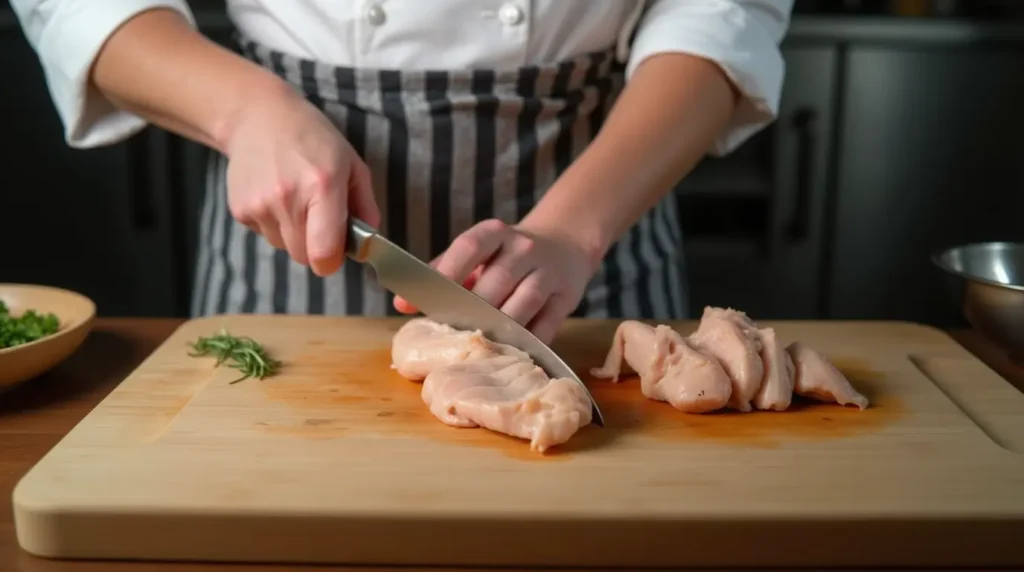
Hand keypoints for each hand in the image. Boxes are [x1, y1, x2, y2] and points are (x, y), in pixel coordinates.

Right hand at [223, 86, 379, 275]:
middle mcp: (288, 198)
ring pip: (284, 247)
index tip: (335, 251)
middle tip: (317, 216)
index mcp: (322, 186)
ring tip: (294, 198)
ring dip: (293, 233)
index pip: (324, 253)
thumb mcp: (351, 164)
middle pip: (303, 257)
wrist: (258, 116)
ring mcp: (260, 205)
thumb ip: (365, 206)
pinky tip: (275, 194)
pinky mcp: (240, 210)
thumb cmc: (312, 139)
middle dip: (314, 245)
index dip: (332, 260)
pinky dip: (274, 223)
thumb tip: (367, 243)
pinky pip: (265, 235)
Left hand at [394, 219, 599, 343]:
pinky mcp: (566, 297)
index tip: (422, 297)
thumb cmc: (507, 255)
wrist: (565, 244)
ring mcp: (548, 272)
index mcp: (495, 233)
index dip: (446, 270)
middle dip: (473, 311)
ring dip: (500, 328)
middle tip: (453, 333)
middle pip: (496, 282)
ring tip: (480, 345)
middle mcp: (523, 248)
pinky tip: (511, 351)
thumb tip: (403, 304)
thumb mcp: (479, 252)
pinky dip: (527, 341)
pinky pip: (546, 325)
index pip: (469, 245)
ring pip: (523, 304)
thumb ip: (442, 272)